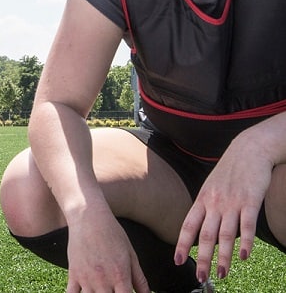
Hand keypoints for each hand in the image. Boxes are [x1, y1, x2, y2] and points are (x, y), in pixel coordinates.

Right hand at [65, 211, 149, 292]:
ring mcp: (87, 279)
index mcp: (120, 277)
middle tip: (112, 290)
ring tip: (101, 290)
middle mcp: (103, 281)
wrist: (88, 218)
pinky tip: (83, 292)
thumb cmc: (111, 233)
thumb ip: (139, 278)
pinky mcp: (73, 275)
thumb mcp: (131, 254)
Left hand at [175, 137, 271, 281]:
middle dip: (202, 258)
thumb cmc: (230, 171)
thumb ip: (206, 207)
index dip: (181, 244)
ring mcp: (232, 202)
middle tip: (201, 277)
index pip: (188, 226)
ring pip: (225, 234)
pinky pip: (247, 225)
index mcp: (202, 200)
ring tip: (221, 274)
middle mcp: (214, 203)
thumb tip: (201, 228)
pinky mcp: (250, 201)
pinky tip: (244, 256)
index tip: (177, 261)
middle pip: (205, 235)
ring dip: (223, 257)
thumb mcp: (211, 187)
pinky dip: (245, 242)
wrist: (249, 150)